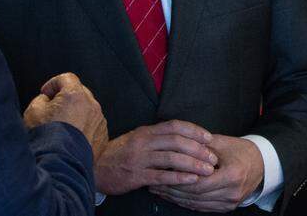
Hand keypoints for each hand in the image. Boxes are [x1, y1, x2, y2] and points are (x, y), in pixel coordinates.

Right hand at [23, 73, 108, 158]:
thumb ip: (41, 99)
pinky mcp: (103, 136)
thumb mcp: (33, 111)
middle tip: (53, 109)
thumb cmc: (46, 137)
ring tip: (63, 126)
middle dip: (66, 97)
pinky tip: (72, 137)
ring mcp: (100, 121)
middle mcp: (92, 105)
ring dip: (77, 112)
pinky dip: (84, 126)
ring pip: (88, 109)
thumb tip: (48, 100)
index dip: (53, 84)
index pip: (67, 78)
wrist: (61, 165)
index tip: (45, 94)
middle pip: (80, 92)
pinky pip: (93, 124)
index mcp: (76, 95)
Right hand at [96, 120, 217, 195]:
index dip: (194, 130)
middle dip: (198, 149)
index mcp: (146, 131)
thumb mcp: (136, 138)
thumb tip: (183, 137)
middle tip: (213, 157)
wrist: (94, 167)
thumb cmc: (119, 154)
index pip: (174, 126)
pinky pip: (161, 176)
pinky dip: (178, 178)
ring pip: (171, 158)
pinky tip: (192, 180)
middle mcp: (143, 142)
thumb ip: (156, 137)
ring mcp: (139, 159)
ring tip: (208, 170)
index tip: (209, 138)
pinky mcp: (135, 176)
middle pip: (176, 141)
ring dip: (193, 164)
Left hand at [150, 134, 264, 212]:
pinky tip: (173, 196)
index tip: (162, 172)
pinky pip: (202, 207)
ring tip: (159, 190)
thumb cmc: (240, 150)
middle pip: (195, 195)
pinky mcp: (227, 208)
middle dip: (172, 189)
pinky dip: (186, 202)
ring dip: (176, 198)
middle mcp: (232, 192)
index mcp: (232, 175)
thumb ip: (200, 146)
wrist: (261, 164)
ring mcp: (230, 202)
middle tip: (154, 183)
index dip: (178, 179)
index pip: (198, 181)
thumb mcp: (222, 143)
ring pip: (196, 203)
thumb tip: (175, 146)